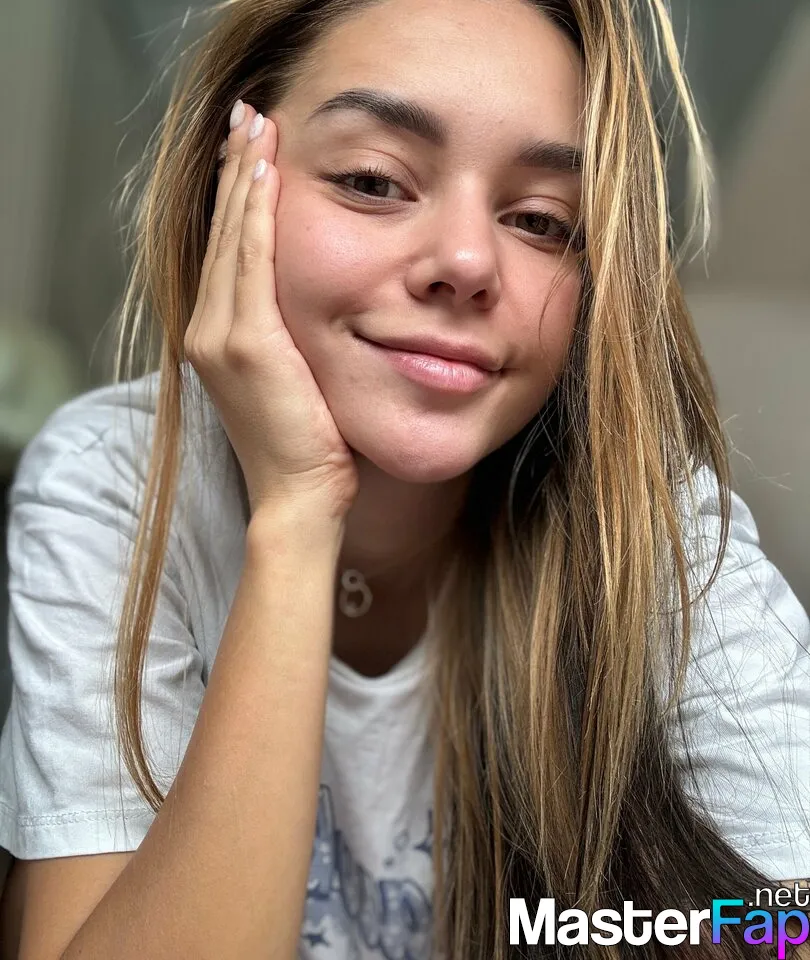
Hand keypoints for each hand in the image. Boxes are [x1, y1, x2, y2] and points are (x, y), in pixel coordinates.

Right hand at [184, 101, 358, 521]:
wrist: (299, 496)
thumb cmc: (307, 447)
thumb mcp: (294, 381)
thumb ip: (290, 339)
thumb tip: (319, 307)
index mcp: (218, 339)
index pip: (228, 252)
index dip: (235, 198)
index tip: (250, 152)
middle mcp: (208, 332)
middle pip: (222, 235)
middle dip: (235, 173)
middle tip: (248, 118)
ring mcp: (221, 337)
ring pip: (232, 239)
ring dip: (243, 179)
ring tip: (255, 126)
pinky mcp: (247, 345)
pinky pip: (251, 263)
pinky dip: (255, 216)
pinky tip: (266, 175)